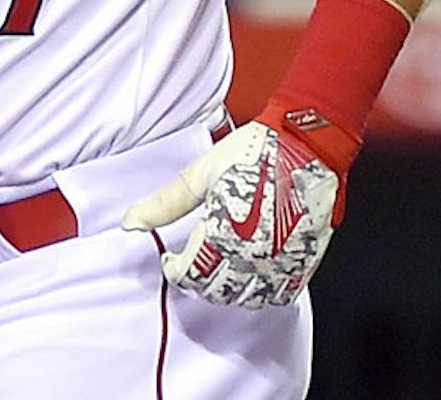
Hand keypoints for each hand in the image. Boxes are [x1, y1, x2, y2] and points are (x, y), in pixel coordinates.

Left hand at [121, 121, 343, 306]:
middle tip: (195, 260)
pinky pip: (284, 294)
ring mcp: (284, 260)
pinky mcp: (307, 259)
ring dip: (232, 289)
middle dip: (199, 280)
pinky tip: (255, 272)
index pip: (189, 275)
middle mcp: (255, 253)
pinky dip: (266, 291)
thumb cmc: (258, 150)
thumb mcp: (202, 172)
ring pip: (250, 299)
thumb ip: (165, 203)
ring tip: (224, 266)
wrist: (309, 141)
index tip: (170, 257)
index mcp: (224, 232)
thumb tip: (131, 222)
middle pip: (218, 292)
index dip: (173, 268)